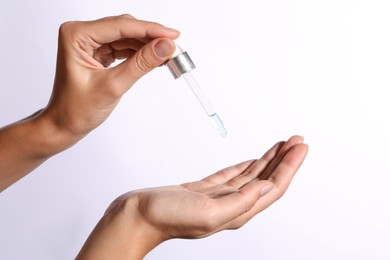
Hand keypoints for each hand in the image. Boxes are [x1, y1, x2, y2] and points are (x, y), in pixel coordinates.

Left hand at [42, 14, 178, 138]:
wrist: (64, 124)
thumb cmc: (76, 109)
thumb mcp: (113, 86)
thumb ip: (141, 64)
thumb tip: (165, 47)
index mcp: (76, 36)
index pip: (121, 26)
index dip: (150, 30)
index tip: (173, 35)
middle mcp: (81, 33)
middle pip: (125, 27)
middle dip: (151, 37)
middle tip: (174, 48)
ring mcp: (89, 42)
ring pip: (127, 36)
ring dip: (148, 45)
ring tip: (168, 55)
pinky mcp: (97, 51)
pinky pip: (124, 46)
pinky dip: (140, 52)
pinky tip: (154, 58)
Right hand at [76, 136, 308, 258]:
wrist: (138, 215)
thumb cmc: (166, 217)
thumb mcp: (208, 213)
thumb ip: (240, 201)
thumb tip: (265, 187)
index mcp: (237, 211)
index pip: (273, 187)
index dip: (290, 166)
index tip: (301, 147)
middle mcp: (233, 205)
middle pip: (267, 179)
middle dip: (285, 159)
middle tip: (297, 140)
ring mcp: (220, 197)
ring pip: (253, 175)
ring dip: (269, 160)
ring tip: (282, 145)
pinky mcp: (207, 189)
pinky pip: (234, 175)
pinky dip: (248, 165)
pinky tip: (254, 160)